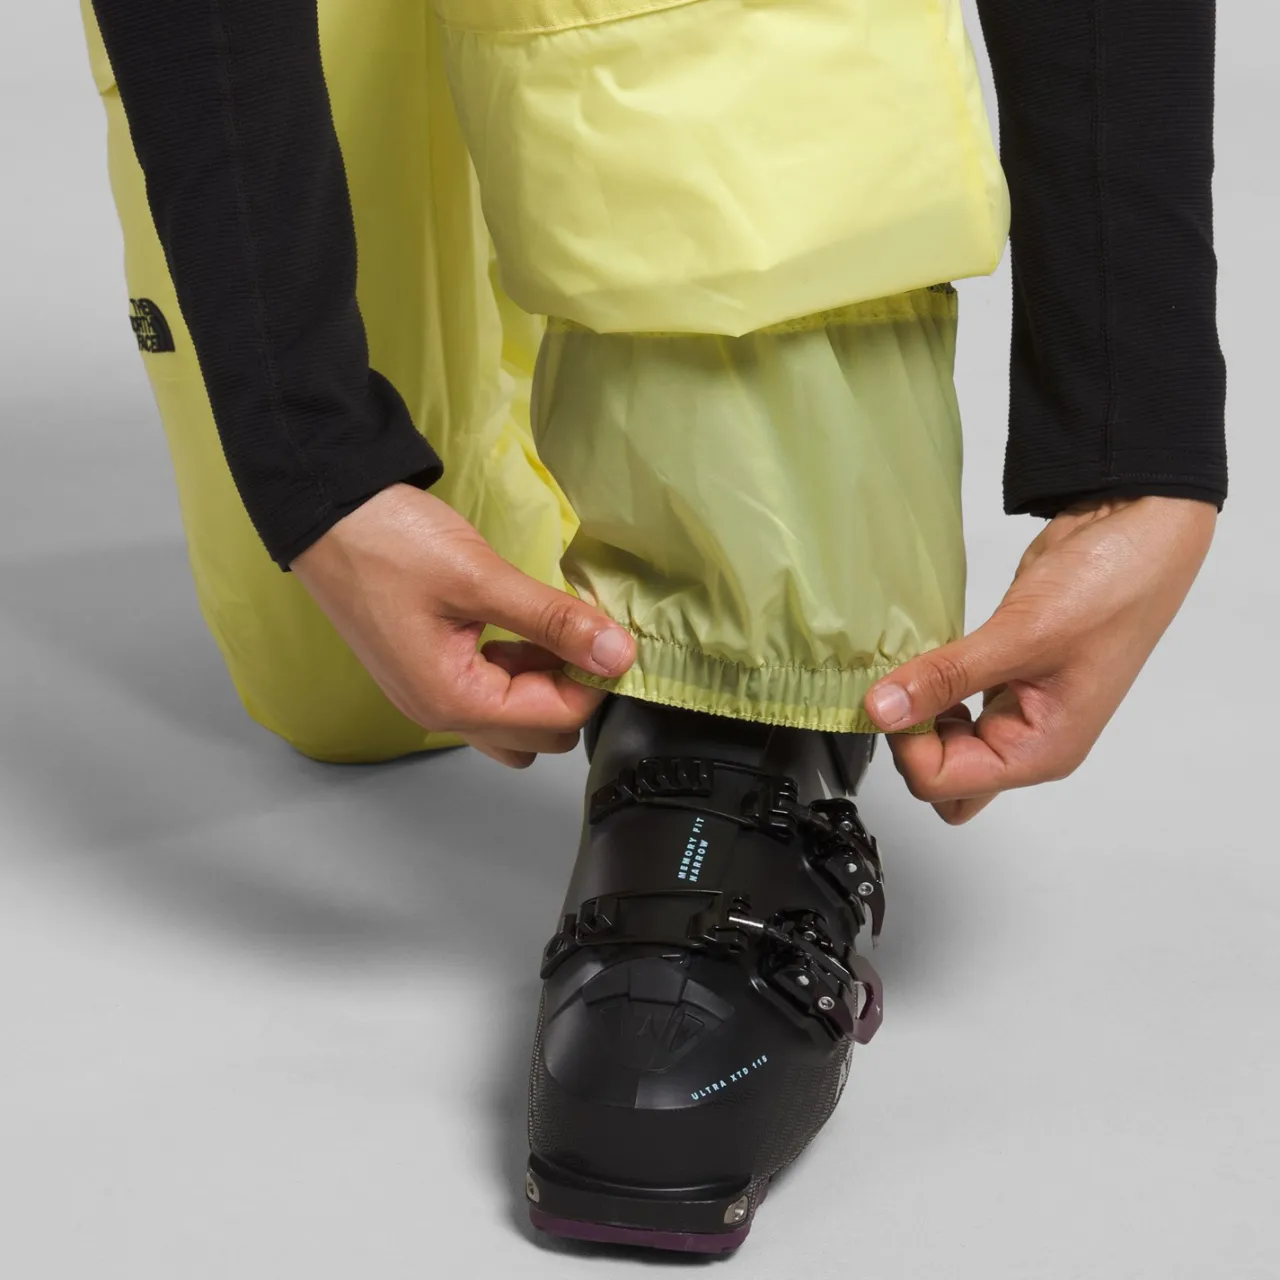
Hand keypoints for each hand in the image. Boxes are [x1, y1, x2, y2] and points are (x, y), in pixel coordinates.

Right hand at [292, 484, 634, 767]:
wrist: (324, 512)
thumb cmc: (390, 542)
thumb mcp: (479, 577)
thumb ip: (553, 620)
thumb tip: (618, 654)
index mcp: (452, 701)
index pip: (557, 721)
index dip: (594, 682)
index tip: (612, 635)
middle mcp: (441, 714)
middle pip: (540, 735)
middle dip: (572, 688)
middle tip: (580, 629)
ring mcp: (431, 696)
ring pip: (516, 722)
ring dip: (544, 683)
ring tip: (548, 624)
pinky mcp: (429, 673)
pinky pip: (491, 696)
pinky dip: (518, 670)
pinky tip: (520, 625)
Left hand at [863, 496, 1216, 823]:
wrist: (1136, 531)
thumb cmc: (1110, 588)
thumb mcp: (1022, 635)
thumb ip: (946, 677)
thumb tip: (882, 709)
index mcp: (1040, 752)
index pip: (943, 783)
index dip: (908, 745)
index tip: (893, 694)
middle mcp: (1027, 741)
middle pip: (942, 776)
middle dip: (909, 741)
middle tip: (898, 686)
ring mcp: (1016, 709)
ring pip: (945, 741)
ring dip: (916, 712)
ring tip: (908, 667)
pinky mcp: (1004, 675)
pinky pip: (952, 702)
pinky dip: (929, 687)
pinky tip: (924, 657)